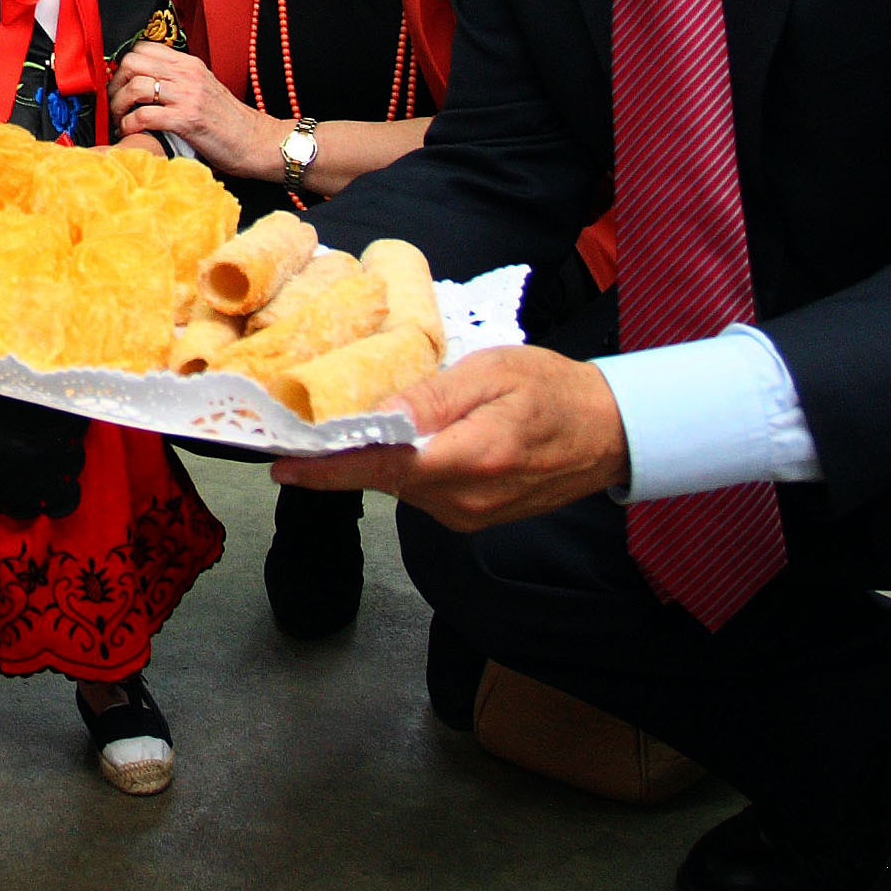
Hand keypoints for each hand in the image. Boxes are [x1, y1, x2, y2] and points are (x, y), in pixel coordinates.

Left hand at [110, 41, 281, 177]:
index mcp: (189, 64)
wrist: (255, 141)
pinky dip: (130, 125)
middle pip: (133, 62)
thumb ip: (177, 80)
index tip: (119, 82)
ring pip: (135, 87)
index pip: (143, 47)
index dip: (123, 64)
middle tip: (115, 102)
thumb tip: (144, 81)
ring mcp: (188, 96)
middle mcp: (187, 75)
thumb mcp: (203, 88)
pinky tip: (130, 132)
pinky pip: (144, 116)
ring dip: (119, 106)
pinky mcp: (187, 120)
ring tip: (120, 120)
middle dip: (115, 84)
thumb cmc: (228, 121)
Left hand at [272, 346, 630, 529]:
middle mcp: (464, 499)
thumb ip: (434, 397)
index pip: (382, 468)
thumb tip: (379, 414)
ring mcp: (468, 516)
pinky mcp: (471, 518)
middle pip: (384, 478)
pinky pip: (422, 492)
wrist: (608, 432)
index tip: (282, 466)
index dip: (327, 470)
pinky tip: (416, 440)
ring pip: (400, 486)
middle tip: (310, 423)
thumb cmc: (554, 390)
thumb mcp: (494, 372)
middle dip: (346, 454)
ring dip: (382, 457)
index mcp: (470, 459)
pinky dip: (407, 467)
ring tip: (380, 420)